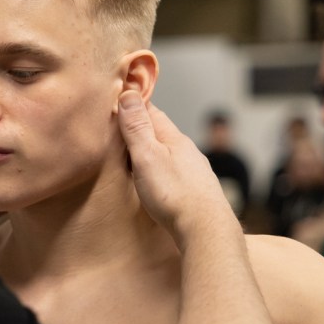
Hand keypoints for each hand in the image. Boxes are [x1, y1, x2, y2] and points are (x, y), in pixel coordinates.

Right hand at [116, 91, 238, 244]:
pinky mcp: (194, 189)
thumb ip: (137, 127)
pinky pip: (173, 171)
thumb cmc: (174, 194)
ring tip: (132, 154)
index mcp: (174, 138)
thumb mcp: (147, 156)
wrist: (205, 229)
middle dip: (140, 127)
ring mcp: (193, 170)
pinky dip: (160, 169)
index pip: (151, 110)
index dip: (133, 103)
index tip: (118, 98)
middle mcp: (187, 150)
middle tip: (119, 126)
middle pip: (159, 131)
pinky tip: (155, 179)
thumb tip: (129, 94)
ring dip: (150, 150)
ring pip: (167, 152)